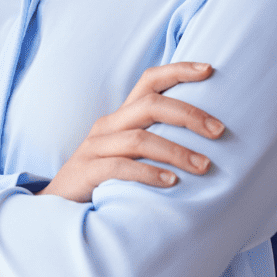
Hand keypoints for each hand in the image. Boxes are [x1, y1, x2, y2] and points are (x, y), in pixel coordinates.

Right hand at [38, 62, 224, 203]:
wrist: (57, 207)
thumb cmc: (104, 180)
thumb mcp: (129, 154)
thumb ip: (155, 142)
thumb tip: (206, 142)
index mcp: (121, 116)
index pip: (149, 80)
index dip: (178, 70)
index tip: (210, 69)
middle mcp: (108, 125)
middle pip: (151, 105)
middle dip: (188, 115)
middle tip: (219, 131)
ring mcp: (95, 148)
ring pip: (140, 139)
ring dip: (177, 151)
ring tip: (204, 166)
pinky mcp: (87, 172)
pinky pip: (121, 167)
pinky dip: (149, 173)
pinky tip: (172, 183)